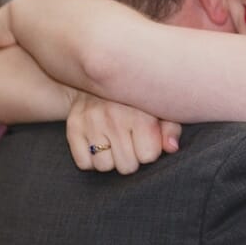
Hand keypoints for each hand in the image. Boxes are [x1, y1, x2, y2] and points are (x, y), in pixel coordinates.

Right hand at [66, 94, 181, 174]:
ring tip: (113, 140)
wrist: (101, 77)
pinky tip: (98, 142)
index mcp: (140, 114)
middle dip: (131, 158)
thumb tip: (172, 147)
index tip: (146, 138)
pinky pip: (84, 163)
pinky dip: (91, 159)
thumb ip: (171, 129)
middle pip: (126, 166)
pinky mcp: (73, 127)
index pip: (148, 156)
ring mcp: (91, 122)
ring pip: (104, 166)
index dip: (149, 151)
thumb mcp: (160, 110)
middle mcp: (114, 117)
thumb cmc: (137, 101)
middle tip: (129, 140)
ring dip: (110, 159)